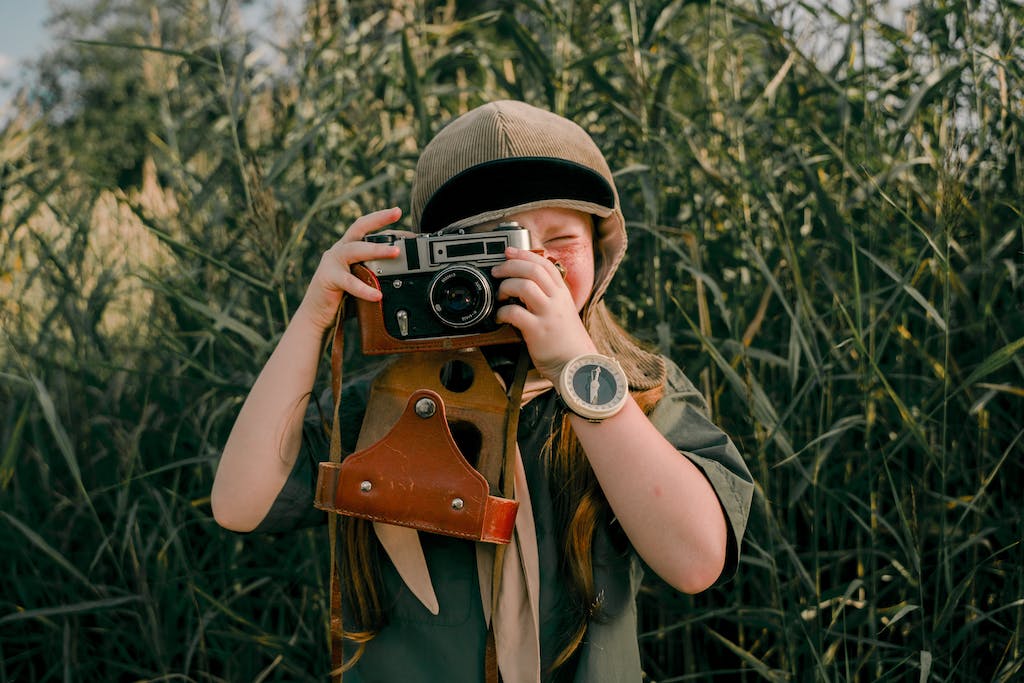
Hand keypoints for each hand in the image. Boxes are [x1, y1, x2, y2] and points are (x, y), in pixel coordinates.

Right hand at [296, 207, 402, 331]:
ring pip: (355, 249)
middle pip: (359, 227)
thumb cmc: (344, 299)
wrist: (317, 316)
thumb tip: (407, 273)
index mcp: (349, 248)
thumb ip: (378, 274)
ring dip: (377, 249)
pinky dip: (364, 288)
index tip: (407, 226)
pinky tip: (377, 295)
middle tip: (397, 212)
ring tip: (396, 252)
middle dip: (379, 218)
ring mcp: (332, 262)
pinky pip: (349, 282)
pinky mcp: (327, 278)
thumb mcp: (364, 281)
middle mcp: (340, 250)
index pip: (367, 228)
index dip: (386, 222)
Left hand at [492, 247, 597, 380]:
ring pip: (524, 286)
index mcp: (562, 294)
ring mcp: (548, 314)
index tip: (509, 252)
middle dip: (511, 266)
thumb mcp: (563, 312)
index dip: (525, 254)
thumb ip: (548, 298)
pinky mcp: (537, 331)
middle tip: (497, 271)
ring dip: (506, 286)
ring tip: (500, 294)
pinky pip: (515, 313)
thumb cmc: (566, 342)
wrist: (577, 366)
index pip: (545, 264)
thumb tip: (526, 286)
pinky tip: (500, 317)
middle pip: (533, 270)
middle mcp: (557, 300)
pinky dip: (502, 312)